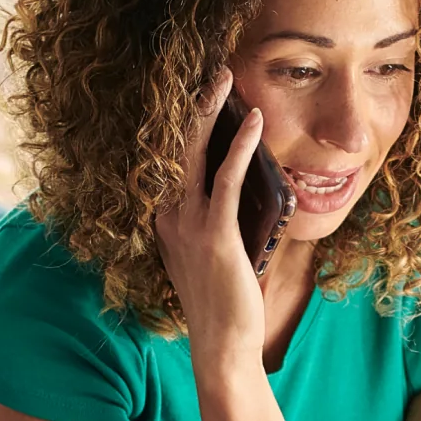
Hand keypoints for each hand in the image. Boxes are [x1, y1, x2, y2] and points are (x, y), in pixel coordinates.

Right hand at [154, 66, 266, 366]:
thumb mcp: (212, 256)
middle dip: (193, 107)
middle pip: (176, 149)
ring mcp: (189, 225)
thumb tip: (241, 191)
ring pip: (194, 155)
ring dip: (209, 114)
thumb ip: (216, 224)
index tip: (201, 95)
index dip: (184, 126)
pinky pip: (225, 180)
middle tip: (213, 73)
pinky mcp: (215, 235)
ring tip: (224, 80)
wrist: (221, 347)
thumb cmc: (224, 306)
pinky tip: (254, 122)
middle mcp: (170, 218)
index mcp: (166, 221)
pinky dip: (239, 147)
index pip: (171, 162)